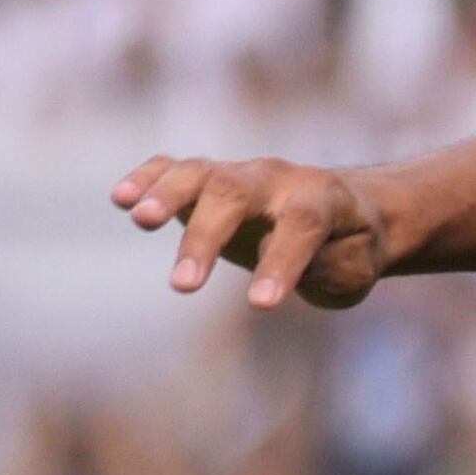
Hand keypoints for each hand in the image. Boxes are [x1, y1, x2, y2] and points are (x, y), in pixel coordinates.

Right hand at [111, 151, 395, 309]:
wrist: (347, 212)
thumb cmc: (350, 249)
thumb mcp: (355, 267)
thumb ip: (326, 264)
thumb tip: (272, 263)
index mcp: (323, 199)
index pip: (302, 224)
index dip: (281, 262)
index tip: (261, 306)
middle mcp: (277, 178)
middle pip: (235, 194)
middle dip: (206, 238)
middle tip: (182, 287)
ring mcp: (239, 172)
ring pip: (199, 174)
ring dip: (165, 196)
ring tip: (138, 220)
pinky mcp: (209, 178)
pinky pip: (173, 168)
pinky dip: (147, 179)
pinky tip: (120, 199)